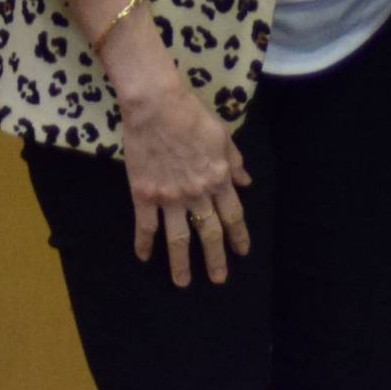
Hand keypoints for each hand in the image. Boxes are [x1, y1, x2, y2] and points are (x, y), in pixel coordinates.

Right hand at [117, 69, 251, 286]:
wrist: (156, 106)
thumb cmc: (192, 115)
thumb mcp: (223, 136)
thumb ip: (234, 162)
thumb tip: (246, 182)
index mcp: (219, 177)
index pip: (233, 214)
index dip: (239, 236)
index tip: (242, 253)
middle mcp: (197, 192)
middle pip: (209, 232)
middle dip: (216, 258)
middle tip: (219, 279)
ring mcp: (169, 196)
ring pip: (178, 237)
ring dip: (181, 263)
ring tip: (183, 282)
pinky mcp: (143, 194)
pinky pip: (145, 226)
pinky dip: (144, 244)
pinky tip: (145, 259)